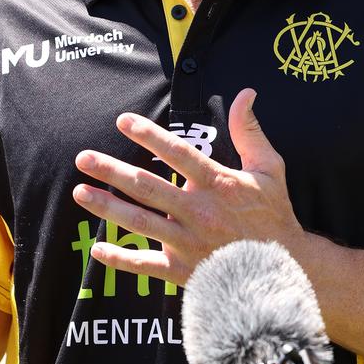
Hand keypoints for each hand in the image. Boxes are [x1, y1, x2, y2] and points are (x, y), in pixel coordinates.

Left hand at [73, 88, 303, 285]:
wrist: (284, 270)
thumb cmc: (274, 216)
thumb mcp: (269, 169)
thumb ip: (250, 131)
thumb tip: (245, 93)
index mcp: (218, 184)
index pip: (178, 154)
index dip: (149, 135)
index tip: (122, 120)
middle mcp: (199, 212)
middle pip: (148, 187)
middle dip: (112, 171)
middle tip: (83, 158)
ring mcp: (188, 243)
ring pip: (141, 223)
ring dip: (107, 207)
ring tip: (79, 192)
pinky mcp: (184, 271)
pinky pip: (147, 266)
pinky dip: (121, 259)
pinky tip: (97, 249)